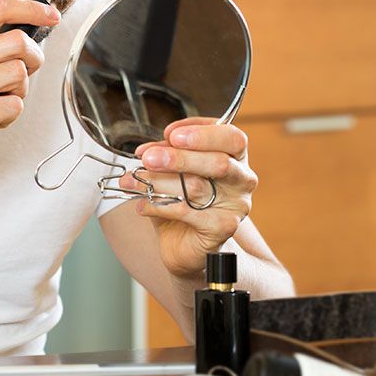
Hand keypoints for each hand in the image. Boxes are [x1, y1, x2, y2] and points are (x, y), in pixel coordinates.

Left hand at [118, 117, 257, 278]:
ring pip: (196, 187)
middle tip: (149, 158)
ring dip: (159, 182)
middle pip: (217, 162)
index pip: (230, 137)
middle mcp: (242, 179)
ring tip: (134, 181)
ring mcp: (236, 205)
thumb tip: (148, 151)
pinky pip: (188, 213)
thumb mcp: (173, 170)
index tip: (171, 134)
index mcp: (235, 156)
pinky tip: (143, 205)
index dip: (202, 133)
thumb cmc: (183, 201)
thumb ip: (166, 154)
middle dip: (178, 158)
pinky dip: (159, 206)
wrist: (185, 242)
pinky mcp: (223, 227)